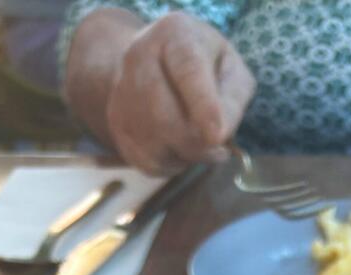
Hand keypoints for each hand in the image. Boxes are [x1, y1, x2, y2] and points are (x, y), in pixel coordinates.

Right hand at [104, 12, 255, 172]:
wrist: (160, 66)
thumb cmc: (207, 68)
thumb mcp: (232, 70)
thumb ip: (233, 98)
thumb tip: (219, 135)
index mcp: (176, 35)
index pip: (187, 69)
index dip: (203, 105)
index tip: (218, 136)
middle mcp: (139, 56)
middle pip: (164, 117)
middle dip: (197, 144)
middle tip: (219, 149)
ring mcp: (122, 90)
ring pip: (154, 145)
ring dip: (186, 155)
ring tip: (198, 139)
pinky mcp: (117, 123)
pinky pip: (147, 161)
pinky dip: (171, 163)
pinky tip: (179, 145)